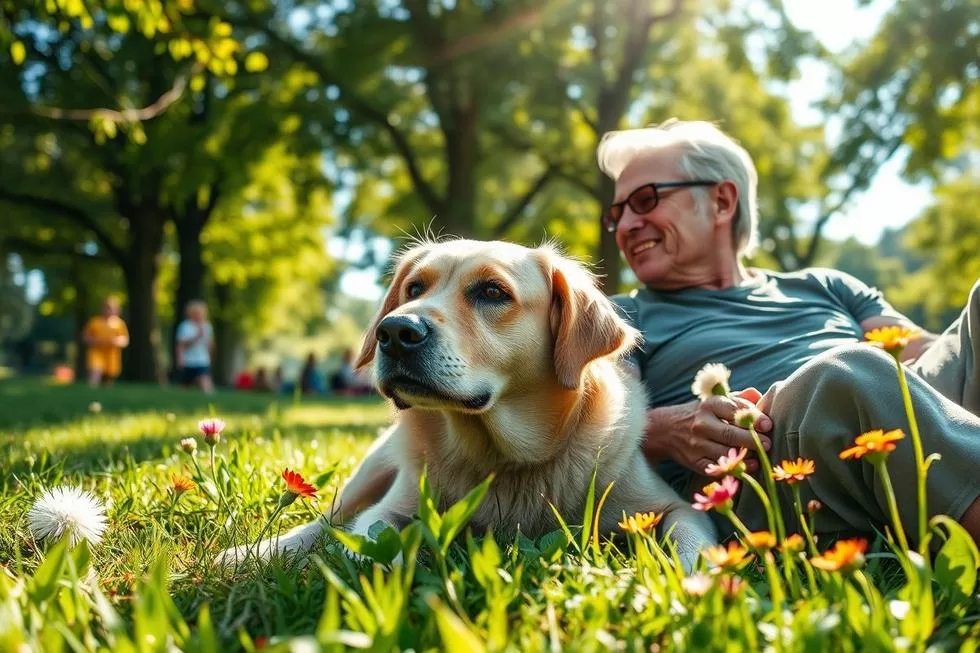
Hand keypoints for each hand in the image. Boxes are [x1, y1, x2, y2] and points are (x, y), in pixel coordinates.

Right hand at [644, 392, 772, 475]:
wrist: (664, 430)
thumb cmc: (697, 414)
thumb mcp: (713, 401)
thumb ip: (738, 399)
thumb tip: (759, 395)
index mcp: (708, 405)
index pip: (734, 409)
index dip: (754, 417)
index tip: (768, 424)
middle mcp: (702, 424)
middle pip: (731, 433)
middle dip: (753, 440)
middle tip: (768, 443)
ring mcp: (697, 444)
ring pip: (725, 453)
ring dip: (745, 456)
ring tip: (759, 457)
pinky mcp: (695, 461)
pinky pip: (717, 468)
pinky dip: (733, 469)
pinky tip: (746, 467)